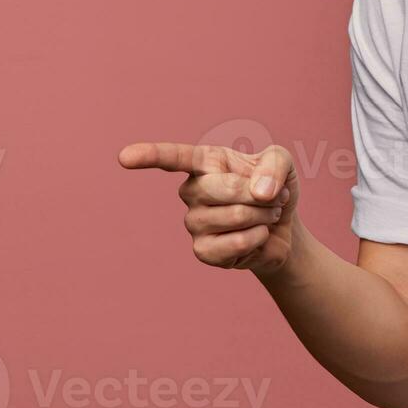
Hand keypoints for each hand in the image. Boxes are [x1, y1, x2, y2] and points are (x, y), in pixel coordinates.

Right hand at [117, 141, 298, 275]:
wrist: (283, 229)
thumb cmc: (274, 188)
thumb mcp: (282, 163)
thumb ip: (274, 165)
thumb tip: (259, 191)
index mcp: (204, 162)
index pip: (172, 157)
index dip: (149, 156)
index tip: (124, 158)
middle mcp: (191, 191)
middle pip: (218, 188)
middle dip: (256, 194)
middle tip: (272, 198)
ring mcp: (193, 223)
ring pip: (232, 216)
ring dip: (261, 216)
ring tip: (265, 216)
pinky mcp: (203, 251)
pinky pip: (232, 244)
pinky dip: (256, 239)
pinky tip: (257, 236)